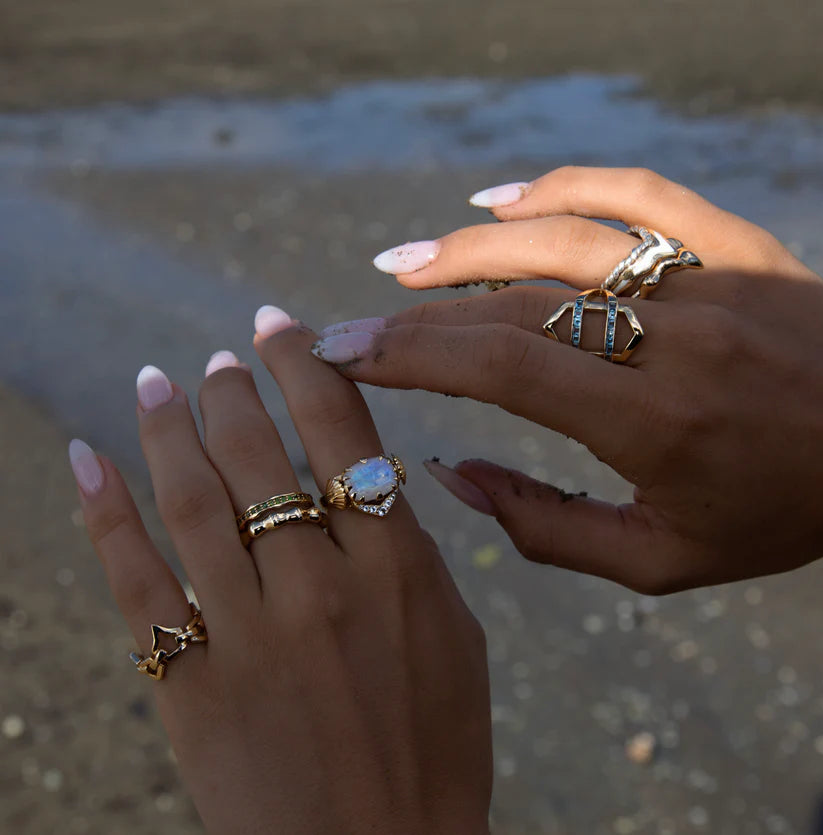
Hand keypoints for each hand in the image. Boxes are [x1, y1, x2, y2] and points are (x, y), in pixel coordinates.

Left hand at [69, 313, 491, 834]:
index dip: (307, 369)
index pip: (344, 436)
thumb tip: (377, 486)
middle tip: (221, 359)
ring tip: (156, 382)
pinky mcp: (190, 681)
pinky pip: (134, 580)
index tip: (281, 328)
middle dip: (235, 392)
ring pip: (192, 500)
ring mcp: (247, 634)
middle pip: (260, 456)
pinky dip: (103, 511)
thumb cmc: (436, 749)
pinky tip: (86, 456)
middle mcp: (320, 587)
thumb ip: (414, 554)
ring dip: (167, 429)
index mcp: (397, 569)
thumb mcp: (455, 637)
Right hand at [311, 166, 822, 593]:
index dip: (413, 356)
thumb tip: (451, 474)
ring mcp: (711, 279)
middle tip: (353, 323)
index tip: (347, 355)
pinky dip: (560, 186)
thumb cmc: (779, 516)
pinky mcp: (737, 242)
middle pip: (518, 304)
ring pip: (563, 239)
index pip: (505, 368)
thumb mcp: (661, 562)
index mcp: (657, 424)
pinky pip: (636, 193)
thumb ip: (546, 527)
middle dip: (419, 314)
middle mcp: (678, 340)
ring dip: (469, 247)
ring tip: (403, 265)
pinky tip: (500, 199)